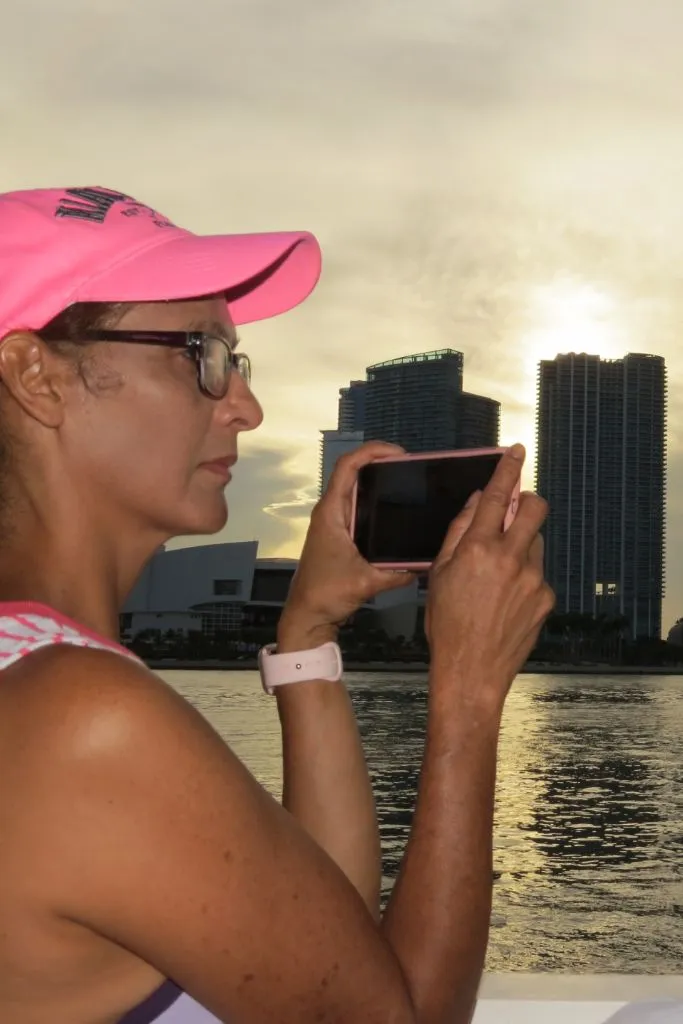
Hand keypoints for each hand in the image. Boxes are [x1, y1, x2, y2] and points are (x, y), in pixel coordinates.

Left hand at [279, 441, 415, 646]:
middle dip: (380, 463)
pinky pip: (357, 508)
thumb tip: (423, 565)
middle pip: (353, 473)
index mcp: (331, 512)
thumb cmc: (326, 594)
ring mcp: (333, 523)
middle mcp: (330, 512)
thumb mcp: (367, 582)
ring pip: (355, 491)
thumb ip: (398, 572)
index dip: (372, 452)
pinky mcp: (339, 535)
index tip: (399, 454)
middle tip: (410, 467)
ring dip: (377, 482)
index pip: (347, 466)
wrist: (307, 616)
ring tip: (407, 482)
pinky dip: (375, 503)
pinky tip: (394, 511)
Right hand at [425, 444, 554, 709]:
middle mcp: (510, 558)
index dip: (507, 469)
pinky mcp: (545, 598)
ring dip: (521, 544)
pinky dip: (524, 576)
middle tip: (513, 511)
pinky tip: (504, 600)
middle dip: (527, 501)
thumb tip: (475, 503)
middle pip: (535, 508)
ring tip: (496, 574)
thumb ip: (458, 533)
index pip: (496, 495)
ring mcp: (533, 578)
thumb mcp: (438, 574)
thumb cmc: (447, 625)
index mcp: (478, 548)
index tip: (516, 452)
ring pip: (536, 542)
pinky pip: (537, 573)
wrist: (470, 672)